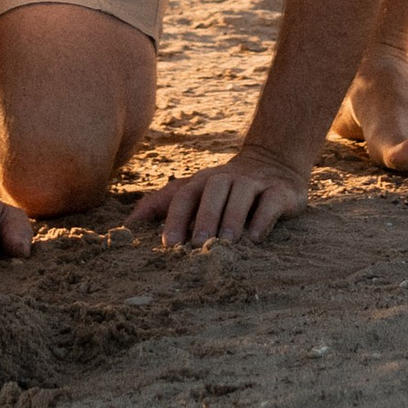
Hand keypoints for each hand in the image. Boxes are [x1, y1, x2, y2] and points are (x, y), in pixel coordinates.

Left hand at [130, 146, 311, 249]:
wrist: (274, 163)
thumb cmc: (225, 188)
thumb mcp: (195, 191)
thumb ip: (163, 204)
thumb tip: (127, 223)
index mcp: (203, 180)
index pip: (184, 195)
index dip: (175, 218)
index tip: (169, 245)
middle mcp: (227, 178)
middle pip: (212, 192)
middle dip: (204, 218)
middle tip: (198, 245)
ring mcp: (255, 182)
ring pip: (241, 195)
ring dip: (232, 219)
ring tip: (226, 244)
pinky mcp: (280, 191)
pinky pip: (270, 202)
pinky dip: (262, 219)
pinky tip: (255, 238)